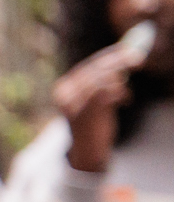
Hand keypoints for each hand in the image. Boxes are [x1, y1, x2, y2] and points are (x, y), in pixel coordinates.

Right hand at [54, 39, 147, 172]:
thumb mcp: (93, 98)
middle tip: (138, 58)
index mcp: (63, 88)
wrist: (88, 150)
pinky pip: (108, 92)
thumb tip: (124, 55)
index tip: (128, 50)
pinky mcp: (88, 112)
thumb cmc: (94, 122)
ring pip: (103, 79)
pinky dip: (120, 93)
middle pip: (96, 69)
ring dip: (120, 83)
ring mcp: (74, 104)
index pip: (88, 65)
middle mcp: (64, 94)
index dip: (109, 56)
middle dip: (119, 62)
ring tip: (124, 94)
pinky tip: (124, 101)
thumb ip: (102, 80)